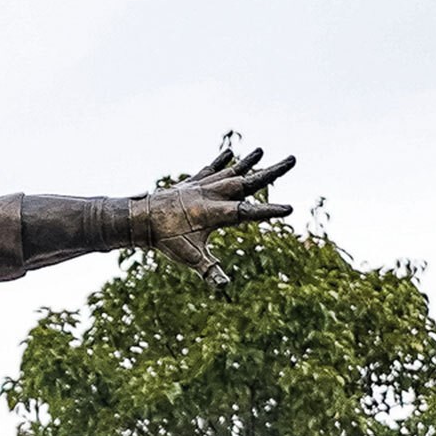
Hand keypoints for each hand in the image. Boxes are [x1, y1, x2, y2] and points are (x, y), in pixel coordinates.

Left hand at [137, 145, 294, 293]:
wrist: (142, 219)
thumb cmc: (166, 240)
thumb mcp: (190, 257)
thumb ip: (209, 269)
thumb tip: (222, 285)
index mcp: (217, 213)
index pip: (249, 212)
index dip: (269, 211)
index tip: (289, 208)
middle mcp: (213, 195)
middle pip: (249, 182)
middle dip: (272, 172)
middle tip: (293, 159)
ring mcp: (203, 186)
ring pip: (232, 171)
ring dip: (248, 162)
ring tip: (262, 150)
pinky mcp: (192, 183)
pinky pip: (210, 170)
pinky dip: (220, 162)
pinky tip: (230, 153)